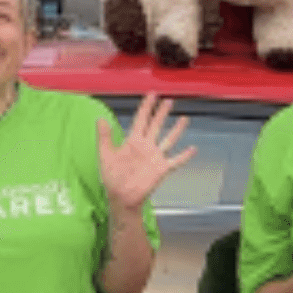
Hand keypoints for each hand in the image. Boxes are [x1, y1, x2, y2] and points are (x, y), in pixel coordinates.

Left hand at [99, 93, 195, 210]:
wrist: (121, 197)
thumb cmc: (112, 178)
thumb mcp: (105, 155)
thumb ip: (104, 137)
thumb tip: (99, 119)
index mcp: (133, 141)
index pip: (141, 119)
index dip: (146, 107)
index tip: (152, 95)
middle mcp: (146, 146)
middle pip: (156, 125)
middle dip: (162, 113)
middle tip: (169, 100)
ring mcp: (155, 157)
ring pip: (168, 139)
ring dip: (177, 129)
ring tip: (184, 118)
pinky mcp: (161, 169)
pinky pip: (176, 161)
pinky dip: (184, 155)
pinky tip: (193, 149)